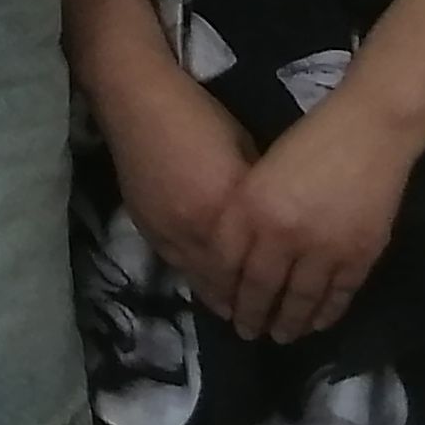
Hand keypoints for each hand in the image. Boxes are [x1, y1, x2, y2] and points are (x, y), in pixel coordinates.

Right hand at [93, 65, 254, 320]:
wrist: (135, 99)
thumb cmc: (199, 115)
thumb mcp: (244, 150)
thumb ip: (257, 195)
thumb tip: (273, 225)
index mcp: (225, 206)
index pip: (252, 264)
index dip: (268, 290)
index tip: (288, 306)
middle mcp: (195, 227)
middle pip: (225, 281)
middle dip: (245, 306)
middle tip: (265, 325)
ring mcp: (166, 230)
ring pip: (199, 279)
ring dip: (220, 299)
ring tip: (239, 315)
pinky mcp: (146, 226)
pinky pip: (177, 265)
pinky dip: (197, 280)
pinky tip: (209, 287)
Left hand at [214, 95, 424, 348]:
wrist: (370, 131)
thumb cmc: (309, 142)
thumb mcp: (261, 174)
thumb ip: (245, 216)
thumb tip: (235, 261)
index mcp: (252, 209)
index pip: (231, 267)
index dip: (227, 294)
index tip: (225, 310)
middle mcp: (283, 234)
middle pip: (262, 289)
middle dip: (254, 317)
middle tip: (249, 334)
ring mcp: (324, 248)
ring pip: (301, 300)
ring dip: (290, 323)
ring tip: (282, 336)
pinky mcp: (359, 255)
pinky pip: (338, 296)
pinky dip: (326, 314)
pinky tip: (318, 323)